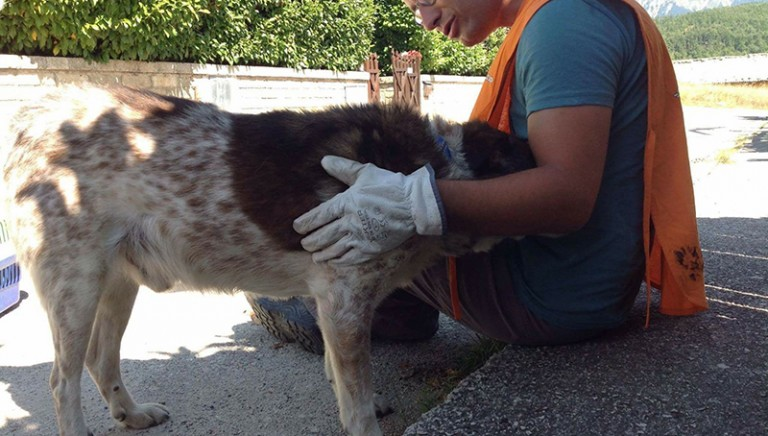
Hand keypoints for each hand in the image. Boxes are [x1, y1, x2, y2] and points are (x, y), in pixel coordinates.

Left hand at [293, 156, 444, 264]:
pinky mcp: (371, 249)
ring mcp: (360, 238)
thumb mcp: (365, 172)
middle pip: (322, 236)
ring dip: (321, 254)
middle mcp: (349, 223)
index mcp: (345, 203)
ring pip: (333, 250)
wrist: (413, 205)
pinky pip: (350, 259)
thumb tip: (324, 160)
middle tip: (304, 244)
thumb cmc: (389, 186)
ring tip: (315, 256)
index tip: (297, 228)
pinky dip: (339, 261)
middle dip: (310, 241)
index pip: (318, 217)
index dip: (305, 224)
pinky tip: (333, 261)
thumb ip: (343, 168)